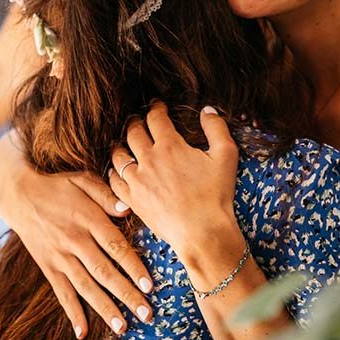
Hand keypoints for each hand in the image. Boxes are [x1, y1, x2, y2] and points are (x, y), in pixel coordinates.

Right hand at [0, 133, 153, 338]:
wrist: (19, 195)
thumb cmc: (58, 185)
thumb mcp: (82, 180)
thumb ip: (106, 194)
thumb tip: (128, 209)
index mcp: (88, 220)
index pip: (116, 247)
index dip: (133, 267)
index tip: (150, 285)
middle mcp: (74, 242)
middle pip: (104, 272)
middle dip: (127, 295)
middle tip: (147, 314)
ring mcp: (60, 257)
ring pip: (86, 287)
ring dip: (105, 309)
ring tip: (123, 328)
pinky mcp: (48, 267)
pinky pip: (61, 293)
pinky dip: (72, 313)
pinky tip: (83, 332)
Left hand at [109, 103, 241, 271]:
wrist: (202, 232)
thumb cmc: (216, 195)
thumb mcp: (226, 156)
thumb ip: (217, 128)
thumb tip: (207, 110)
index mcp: (170, 146)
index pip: (156, 118)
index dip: (156, 108)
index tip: (158, 106)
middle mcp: (149, 160)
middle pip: (134, 133)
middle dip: (136, 123)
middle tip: (139, 121)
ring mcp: (137, 181)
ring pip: (119, 155)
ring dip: (121, 145)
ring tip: (125, 144)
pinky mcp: (132, 200)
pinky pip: (114, 181)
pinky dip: (114, 172)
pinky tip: (120, 171)